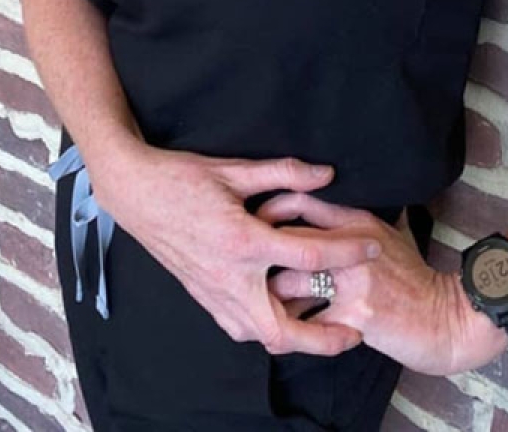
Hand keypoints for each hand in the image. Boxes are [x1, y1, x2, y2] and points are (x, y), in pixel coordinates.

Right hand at [87, 141, 381, 356]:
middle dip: (324, 339)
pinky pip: (240, 328)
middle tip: (355, 332)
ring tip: (324, 328)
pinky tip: (282, 314)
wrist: (134, 193)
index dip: (347, 252)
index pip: (308, 256)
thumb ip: (284, 173)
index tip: (373, 247)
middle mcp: (230, 277)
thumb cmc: (181, 177)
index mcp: (243, 242)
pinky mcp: (203, 296)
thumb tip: (326, 174)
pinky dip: (265, 329)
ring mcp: (214, 293)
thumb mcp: (235, 169)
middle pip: (285, 329)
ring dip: (295, 338)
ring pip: (261, 337)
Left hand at [258, 193, 507, 374]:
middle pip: (287, 240)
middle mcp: (352, 246)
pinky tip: (283, 329)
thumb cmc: (415, 278)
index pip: (302, 201)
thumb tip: (354, 186)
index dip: (272, 208)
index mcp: (358, 221)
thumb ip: (365, 215)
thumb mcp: (394, 234)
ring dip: (270, 294)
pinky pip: (306, 321)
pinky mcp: (353, 316)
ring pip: (288, 282)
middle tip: (246, 263)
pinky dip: (290, 327)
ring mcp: (353, 281)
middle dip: (259, 254)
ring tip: (261, 299)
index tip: (255, 219)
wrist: (443, 318)